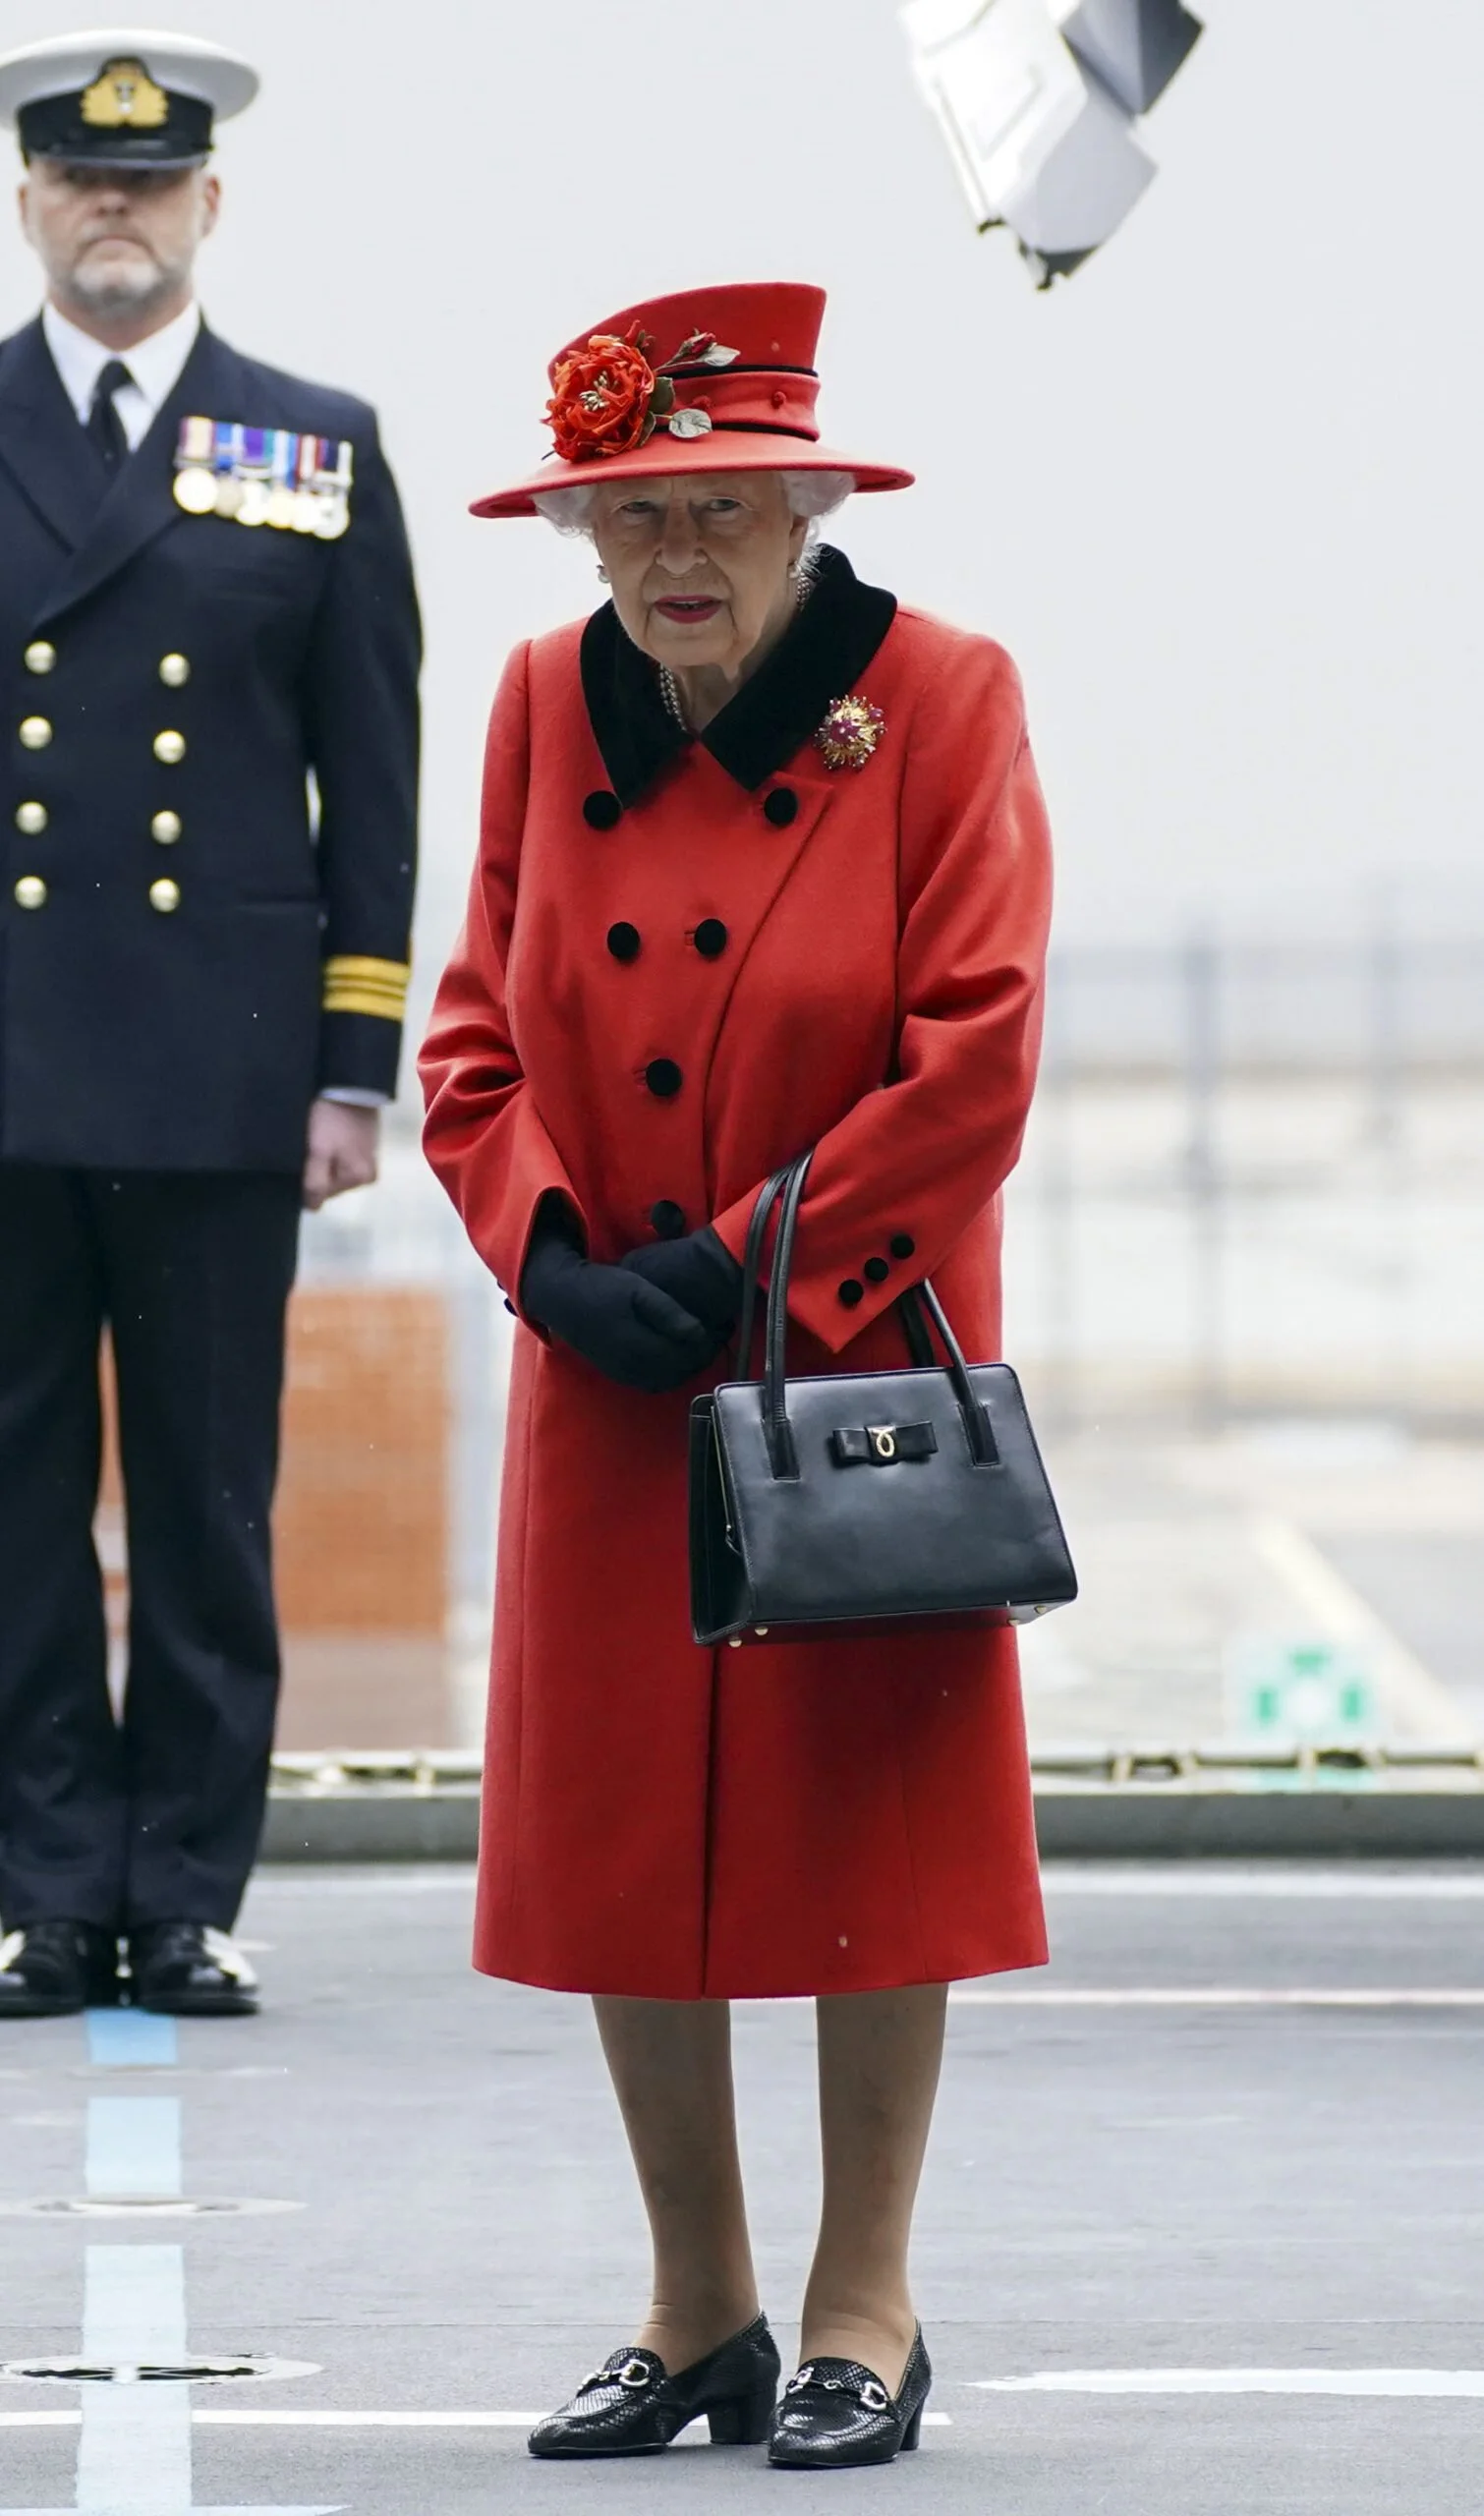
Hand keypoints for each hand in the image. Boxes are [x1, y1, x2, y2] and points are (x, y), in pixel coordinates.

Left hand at [303, 1099, 380, 1211]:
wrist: (350, 1082)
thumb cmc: (331, 1119)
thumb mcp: (318, 1152)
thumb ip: (314, 1183)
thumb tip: (311, 1208)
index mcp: (360, 1179)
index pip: (321, 1194)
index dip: (307, 1179)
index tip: (304, 1159)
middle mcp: (369, 1174)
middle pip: (329, 1182)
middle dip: (316, 1168)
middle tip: (311, 1144)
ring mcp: (369, 1158)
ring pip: (334, 1168)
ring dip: (322, 1157)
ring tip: (318, 1136)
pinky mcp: (366, 1142)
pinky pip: (341, 1154)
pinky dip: (331, 1147)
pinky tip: (327, 1132)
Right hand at [522, 1223, 721, 1392]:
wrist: (564, 1299)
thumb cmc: (603, 1287)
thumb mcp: (638, 1290)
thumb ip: (669, 1313)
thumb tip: (699, 1333)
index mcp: (640, 1346)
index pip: (688, 1355)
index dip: (711, 1343)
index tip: (724, 1325)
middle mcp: (633, 1368)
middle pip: (682, 1371)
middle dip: (705, 1355)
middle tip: (720, 1333)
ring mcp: (625, 1374)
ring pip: (670, 1380)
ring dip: (691, 1366)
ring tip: (704, 1343)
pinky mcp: (620, 1374)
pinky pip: (655, 1382)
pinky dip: (673, 1372)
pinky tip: (680, 1353)